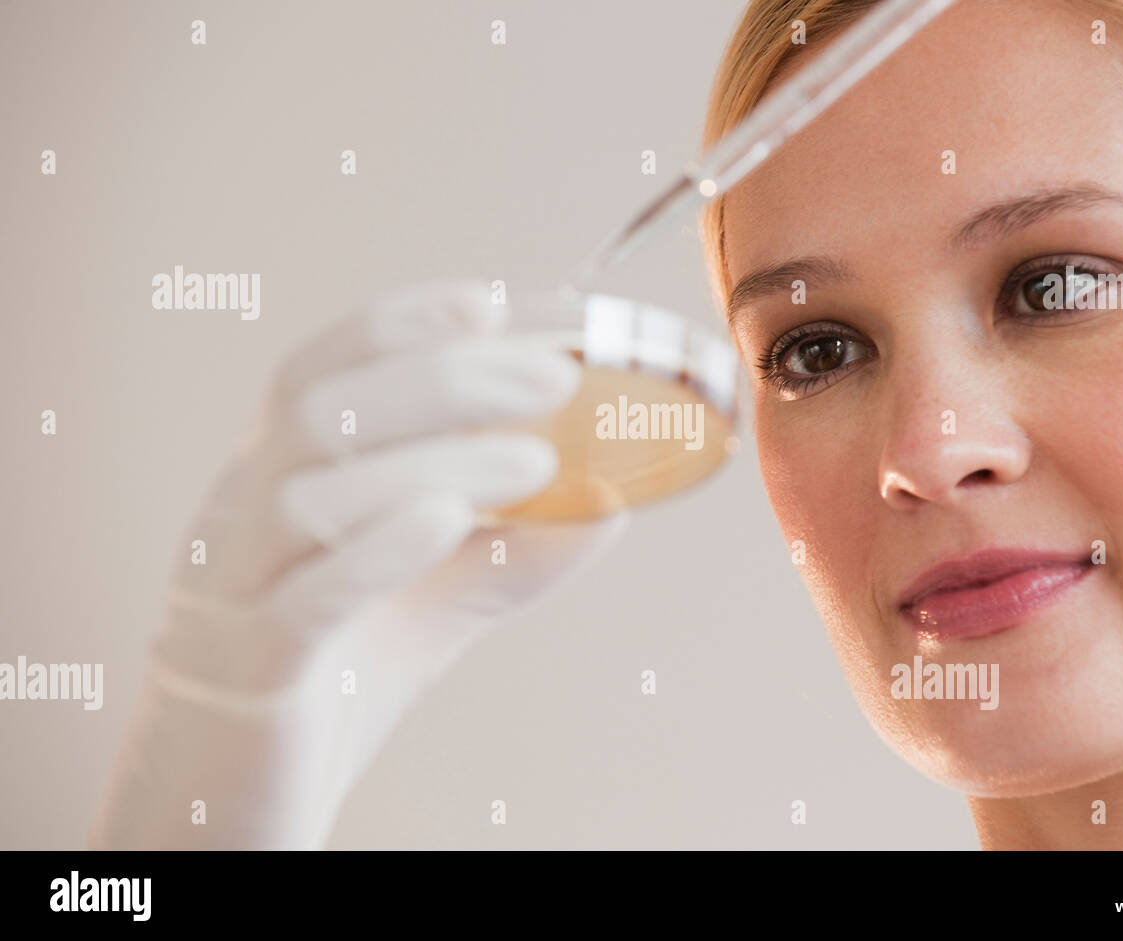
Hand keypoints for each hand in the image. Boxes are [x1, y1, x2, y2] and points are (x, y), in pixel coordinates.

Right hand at [88, 280, 626, 847]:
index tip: (500, 299)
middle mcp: (241, 512)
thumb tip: (614, 499)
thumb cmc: (339, 670)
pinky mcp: (248, 668)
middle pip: (321, 408)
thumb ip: (516, 544)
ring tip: (538, 460)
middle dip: (445, 377)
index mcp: (279, 472)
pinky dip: (377, 549)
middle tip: (552, 375)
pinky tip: (447, 518)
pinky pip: (301, 597)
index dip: (414, 320)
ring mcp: (234, 587)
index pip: (335, 363)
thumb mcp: (441, 595)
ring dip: (435, 459)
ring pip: (311, 494)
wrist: (241, 791)